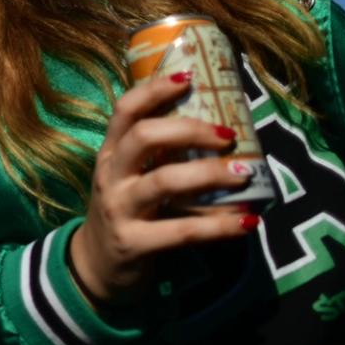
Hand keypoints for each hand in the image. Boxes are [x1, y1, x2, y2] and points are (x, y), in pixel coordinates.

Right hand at [68, 70, 261, 306]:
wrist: (96, 268)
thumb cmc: (127, 212)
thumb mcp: (130, 177)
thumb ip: (158, 155)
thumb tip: (217, 125)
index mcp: (111, 153)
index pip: (125, 111)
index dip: (154, 90)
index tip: (188, 76)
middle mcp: (111, 175)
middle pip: (144, 138)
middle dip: (189, 130)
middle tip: (228, 134)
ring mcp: (120, 209)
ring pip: (164, 182)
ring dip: (209, 174)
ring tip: (245, 172)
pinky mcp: (135, 243)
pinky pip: (182, 232)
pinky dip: (219, 226)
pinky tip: (248, 221)